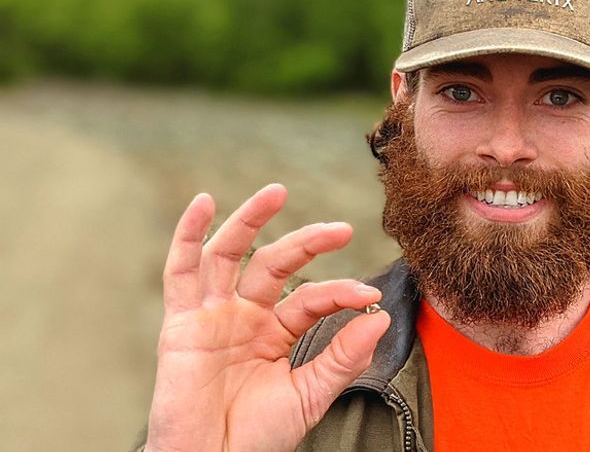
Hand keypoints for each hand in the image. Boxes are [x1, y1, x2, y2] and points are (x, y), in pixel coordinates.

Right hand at [145, 184, 390, 450]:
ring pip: (229, 255)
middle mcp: (244, 316)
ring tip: (277, 191)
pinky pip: (180, 273)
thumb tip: (381, 315)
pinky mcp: (182, 324)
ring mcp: (212, 316)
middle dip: (306, 242)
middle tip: (342, 228)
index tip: (368, 292)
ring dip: (250, 220)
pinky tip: (204, 203)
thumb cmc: (257, 437)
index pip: (312, 297)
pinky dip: (188, 235)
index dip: (340, 291)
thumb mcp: (311, 395)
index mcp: (275, 332)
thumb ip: (344, 357)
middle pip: (274, 264)